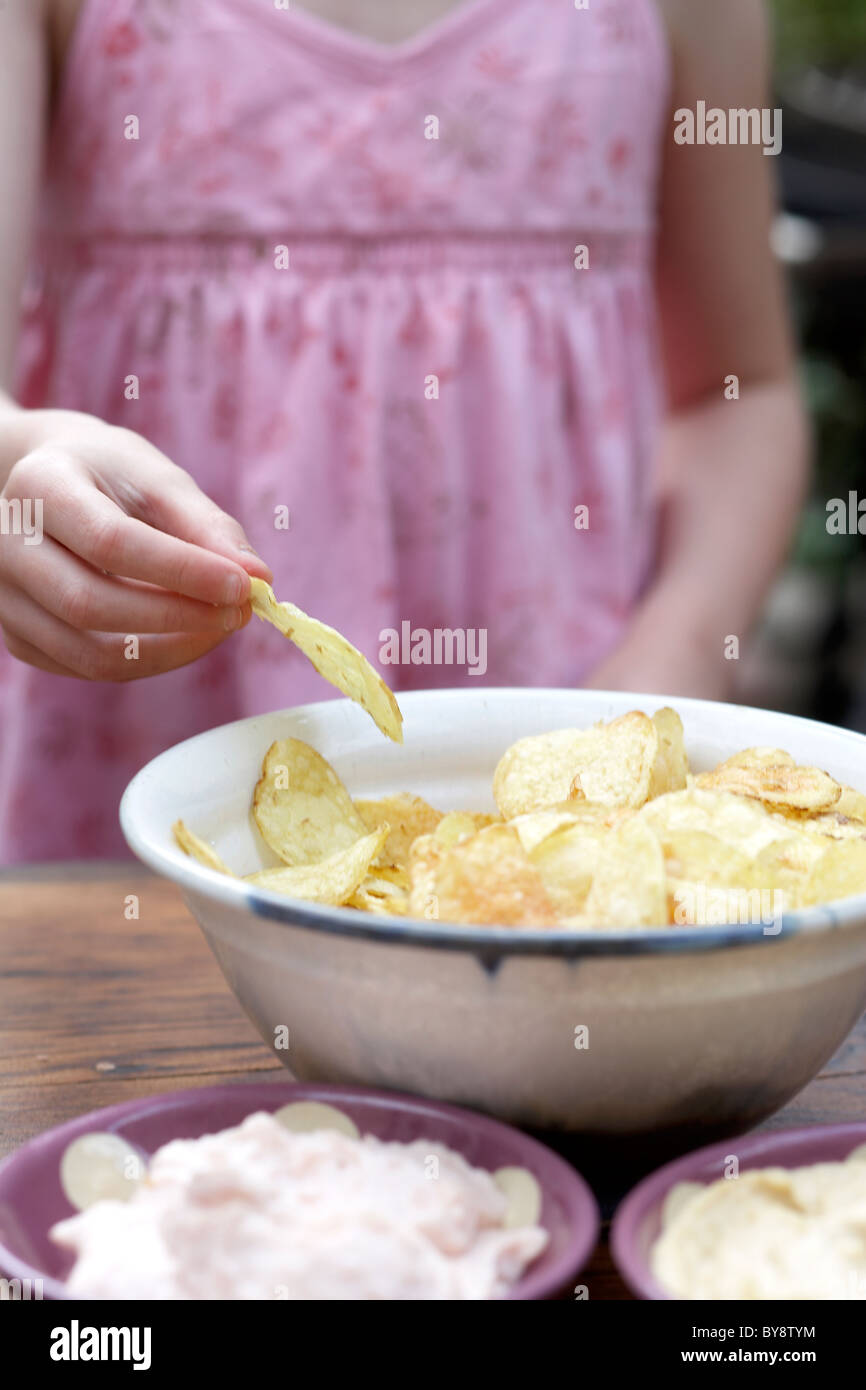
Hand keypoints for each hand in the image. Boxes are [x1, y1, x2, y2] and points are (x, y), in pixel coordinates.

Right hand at [0, 410, 271, 680]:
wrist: (45, 487)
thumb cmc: (108, 476)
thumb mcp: (156, 478)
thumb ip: (207, 525)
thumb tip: (259, 579)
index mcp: (40, 487)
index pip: (110, 542)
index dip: (182, 571)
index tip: (242, 586)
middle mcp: (5, 546)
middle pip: (91, 605)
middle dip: (179, 617)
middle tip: (240, 613)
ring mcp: (5, 599)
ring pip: (90, 653)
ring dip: (171, 650)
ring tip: (220, 626)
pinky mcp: (19, 637)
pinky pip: (89, 668)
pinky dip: (148, 660)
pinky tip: (184, 634)